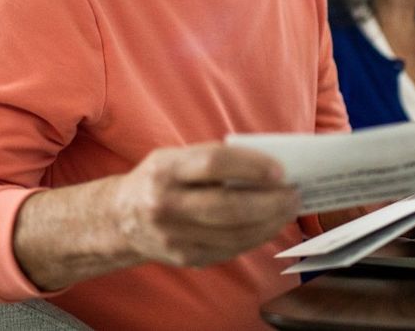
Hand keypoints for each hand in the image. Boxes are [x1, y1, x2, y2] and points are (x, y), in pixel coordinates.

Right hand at [113, 143, 300, 267]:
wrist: (120, 219)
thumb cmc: (160, 180)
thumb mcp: (175, 157)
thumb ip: (214, 159)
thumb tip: (268, 168)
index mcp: (165, 169)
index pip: (213, 164)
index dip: (250, 166)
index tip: (279, 170)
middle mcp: (166, 204)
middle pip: (228, 207)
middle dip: (269, 202)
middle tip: (294, 194)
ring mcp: (174, 236)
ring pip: (234, 233)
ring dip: (270, 223)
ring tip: (288, 209)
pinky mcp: (186, 258)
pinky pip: (231, 249)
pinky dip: (256, 237)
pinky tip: (270, 225)